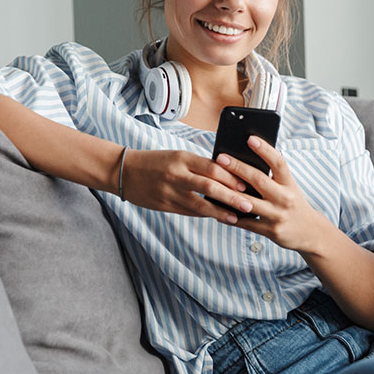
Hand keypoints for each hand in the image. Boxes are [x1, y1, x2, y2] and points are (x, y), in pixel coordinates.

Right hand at [121, 149, 249, 223]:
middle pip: (209, 187)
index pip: (212, 167)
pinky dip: (205, 214)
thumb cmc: (156, 161)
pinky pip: (189, 212)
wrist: (125, 171)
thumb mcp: (178, 156)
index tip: (246, 184)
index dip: (231, 177)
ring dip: (220, 212)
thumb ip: (199, 165)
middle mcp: (177, 175)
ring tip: (236, 217)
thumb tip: (226, 175)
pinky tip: (217, 218)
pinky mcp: (164, 205)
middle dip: (231, 196)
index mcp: (182, 158)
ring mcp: (170, 192)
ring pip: (200, 204)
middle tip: (248, 204)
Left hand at [215, 136, 336, 253]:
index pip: (279, 163)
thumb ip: (273, 176)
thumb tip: (247, 158)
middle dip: (238, 168)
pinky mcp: (270, 231)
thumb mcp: (289, 187)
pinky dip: (230, 216)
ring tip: (213, 182)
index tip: (250, 138)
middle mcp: (285, 198)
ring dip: (229, 192)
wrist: (310, 232)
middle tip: (221, 157)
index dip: (265, 150)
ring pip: (249, 202)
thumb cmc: (293, 203)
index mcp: (289, 184)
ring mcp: (277, 215)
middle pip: (259, 180)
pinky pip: (246, 223)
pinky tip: (216, 208)